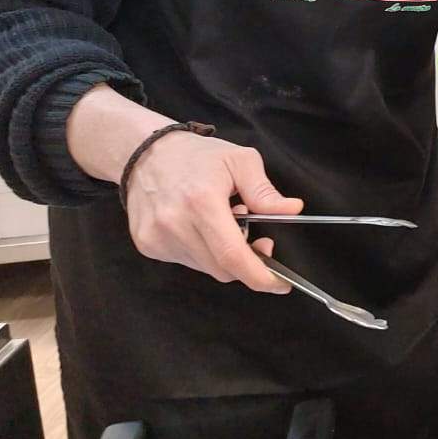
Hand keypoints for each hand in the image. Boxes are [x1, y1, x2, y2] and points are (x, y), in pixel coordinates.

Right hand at [124, 131, 302, 292]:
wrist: (145, 154)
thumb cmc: (196, 156)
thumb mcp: (240, 161)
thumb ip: (265, 191)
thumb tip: (292, 210)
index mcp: (201, 202)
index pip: (232, 255)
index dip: (259, 275)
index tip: (280, 284)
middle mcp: (175, 224)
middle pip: (221, 268)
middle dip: (247, 263)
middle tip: (260, 241)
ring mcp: (157, 238)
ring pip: (205, 267)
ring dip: (223, 256)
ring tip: (224, 224)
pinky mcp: (147, 245)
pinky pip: (186, 261)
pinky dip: (202, 252)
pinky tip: (201, 228)